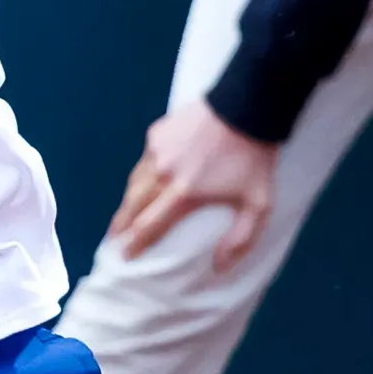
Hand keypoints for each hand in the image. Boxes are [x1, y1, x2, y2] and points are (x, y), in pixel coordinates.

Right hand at [104, 98, 278, 271]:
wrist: (247, 106)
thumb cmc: (254, 158)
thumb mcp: (258, 204)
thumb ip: (240, 239)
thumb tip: (219, 267)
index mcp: (184, 194)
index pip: (148, 227)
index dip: (134, 245)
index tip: (124, 257)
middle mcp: (163, 174)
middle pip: (132, 206)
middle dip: (121, 225)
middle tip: (114, 238)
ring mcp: (158, 151)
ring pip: (135, 182)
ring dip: (129, 200)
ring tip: (125, 213)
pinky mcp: (158, 133)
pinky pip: (145, 160)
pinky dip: (143, 174)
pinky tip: (145, 180)